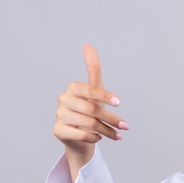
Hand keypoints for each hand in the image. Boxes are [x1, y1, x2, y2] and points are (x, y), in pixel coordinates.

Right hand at [53, 44, 128, 178]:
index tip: (118, 102)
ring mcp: (59, 115)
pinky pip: (82, 135)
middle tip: (125, 126)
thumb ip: (93, 69)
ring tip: (117, 135)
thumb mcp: (95, 90)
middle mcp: (63, 100)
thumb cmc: (89, 109)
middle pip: (92, 110)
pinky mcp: (58, 130)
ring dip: (107, 131)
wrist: (80, 135)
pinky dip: (95, 138)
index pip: (90, 90)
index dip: (105, 96)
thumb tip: (87, 44)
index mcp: (73, 88)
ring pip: (89, 124)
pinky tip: (100, 138)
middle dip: (112, 119)